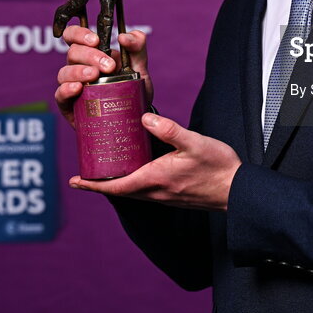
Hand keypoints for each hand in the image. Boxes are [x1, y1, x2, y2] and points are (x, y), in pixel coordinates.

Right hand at [55, 27, 153, 126]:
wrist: (134, 117)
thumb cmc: (132, 89)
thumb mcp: (139, 68)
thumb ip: (137, 48)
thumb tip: (125, 36)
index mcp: (92, 54)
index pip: (74, 36)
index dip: (79, 34)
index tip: (96, 40)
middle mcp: (79, 67)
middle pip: (73, 53)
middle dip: (91, 56)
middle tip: (110, 66)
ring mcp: (72, 85)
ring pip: (64, 72)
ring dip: (78, 71)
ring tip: (94, 76)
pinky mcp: (69, 105)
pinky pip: (60, 94)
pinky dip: (67, 89)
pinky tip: (78, 89)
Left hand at [69, 113, 241, 211]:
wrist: (238, 190)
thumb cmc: (218, 167)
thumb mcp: (194, 142)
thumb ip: (168, 129)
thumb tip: (144, 117)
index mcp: (155, 179)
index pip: (116, 186)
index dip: (93, 184)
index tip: (75, 180)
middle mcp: (156, 191)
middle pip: (120, 190)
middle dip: (100, 182)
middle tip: (85, 169)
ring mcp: (164, 196)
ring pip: (132, 191)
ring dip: (117, 182)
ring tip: (106, 167)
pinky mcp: (173, 194)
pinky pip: (145, 190)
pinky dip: (133, 181)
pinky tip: (137, 168)